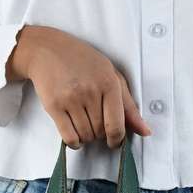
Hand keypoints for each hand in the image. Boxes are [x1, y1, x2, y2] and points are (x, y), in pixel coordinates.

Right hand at [6, 25, 151, 147]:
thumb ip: (129, 105)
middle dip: (100, 133)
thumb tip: (145, 131)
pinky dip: (74, 142)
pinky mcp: (54, 106)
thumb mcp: (111, 75)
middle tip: (95, 121)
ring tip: (84, 123)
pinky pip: (69, 137)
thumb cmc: (82, 62)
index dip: (117, 139)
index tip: (114, 140)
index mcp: (108, 82)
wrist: (47, 50)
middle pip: (100, 132)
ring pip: (85, 136)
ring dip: (87, 137)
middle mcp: (90, 91)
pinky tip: (75, 134)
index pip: (117, 125)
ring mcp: (70, 99)